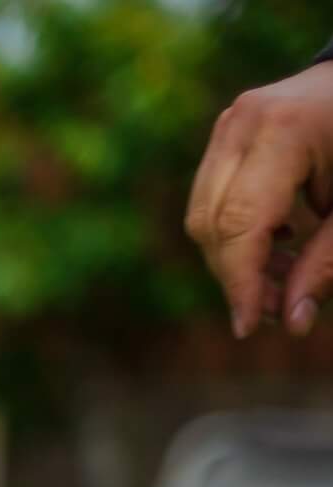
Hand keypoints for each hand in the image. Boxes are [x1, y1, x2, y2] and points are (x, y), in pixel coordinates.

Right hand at [185, 62, 332, 337]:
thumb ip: (327, 261)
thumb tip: (292, 323)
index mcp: (285, 131)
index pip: (239, 223)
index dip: (240, 282)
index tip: (249, 326)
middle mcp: (243, 123)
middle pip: (211, 223)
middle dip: (236, 274)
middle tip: (276, 308)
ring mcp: (229, 125)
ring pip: (203, 214)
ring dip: (234, 257)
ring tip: (283, 276)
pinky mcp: (226, 132)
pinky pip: (211, 197)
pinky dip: (236, 230)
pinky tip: (279, 240)